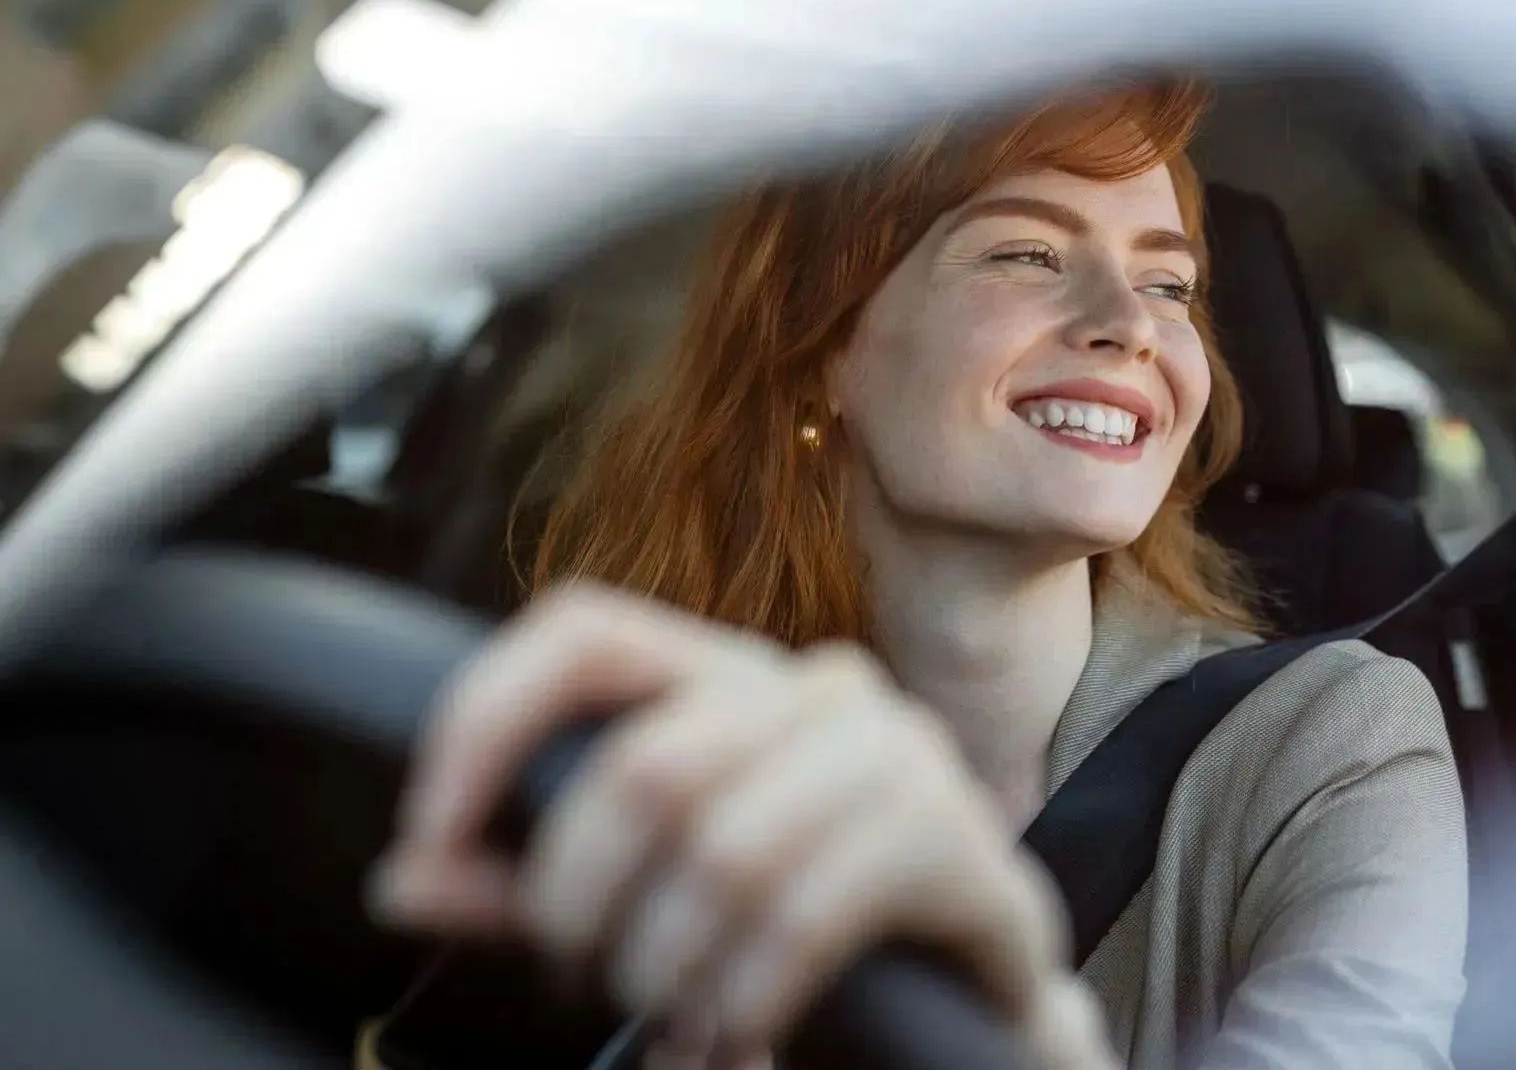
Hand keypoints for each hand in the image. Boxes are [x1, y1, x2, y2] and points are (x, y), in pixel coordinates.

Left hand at [370, 583, 1115, 1068]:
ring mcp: (898, 754)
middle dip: (581, 903)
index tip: (429, 837)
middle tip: (584, 978)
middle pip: (644, 768)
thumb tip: (404, 881)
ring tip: (673, 1022)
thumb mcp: (643, 902)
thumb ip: (528, 888)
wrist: (966, 995)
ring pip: (725, 850)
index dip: (486, 720)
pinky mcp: (955, 841)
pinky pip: (809, 914)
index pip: (584, 632)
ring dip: (669, 969)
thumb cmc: (794, 932)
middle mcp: (815, 689)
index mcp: (727, 679)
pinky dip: (749, 997)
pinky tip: (742, 1035)